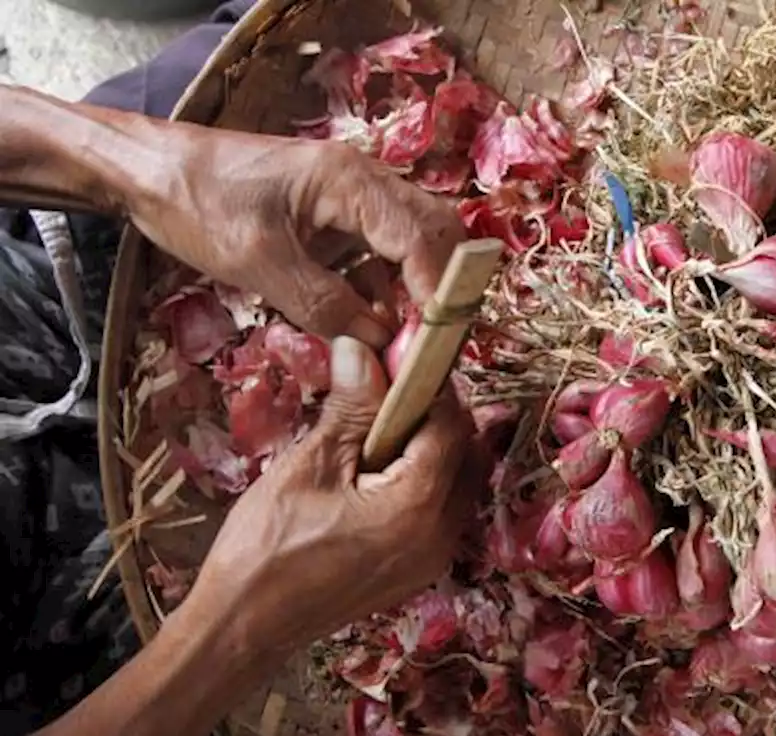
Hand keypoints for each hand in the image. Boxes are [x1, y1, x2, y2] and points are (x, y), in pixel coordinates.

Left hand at [123, 128, 464, 346]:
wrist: (149, 170)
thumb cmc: (197, 204)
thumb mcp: (257, 263)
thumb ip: (323, 304)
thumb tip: (377, 341)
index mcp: (350, 181)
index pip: (424, 236)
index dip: (440, 290)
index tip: (440, 341)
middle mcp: (364, 182)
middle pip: (436, 232)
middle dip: (444, 287)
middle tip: (435, 342)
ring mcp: (352, 197)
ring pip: (414, 243)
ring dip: (418, 290)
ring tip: (410, 340)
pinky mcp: (336, 216)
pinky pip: (381, 253)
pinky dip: (387, 289)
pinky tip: (375, 324)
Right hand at [190, 336, 478, 653]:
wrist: (244, 628)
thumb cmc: (266, 548)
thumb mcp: (308, 467)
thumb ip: (349, 408)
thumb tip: (362, 348)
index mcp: (419, 506)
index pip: (450, 424)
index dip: (426, 386)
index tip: (394, 360)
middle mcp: (442, 534)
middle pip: (466, 452)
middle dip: (435, 414)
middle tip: (386, 392)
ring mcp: (435, 557)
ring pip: (459, 481)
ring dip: (432, 446)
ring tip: (377, 428)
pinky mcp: (419, 568)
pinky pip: (442, 509)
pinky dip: (424, 479)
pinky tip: (377, 468)